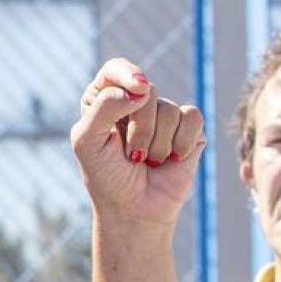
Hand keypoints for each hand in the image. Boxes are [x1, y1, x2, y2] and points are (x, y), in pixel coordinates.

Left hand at [70, 57, 206, 230]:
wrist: (134, 212)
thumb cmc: (106, 177)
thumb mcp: (87, 142)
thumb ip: (103, 107)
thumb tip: (139, 88)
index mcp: (104, 99)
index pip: (115, 69)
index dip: (127, 74)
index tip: (138, 89)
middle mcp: (134, 102)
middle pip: (147, 91)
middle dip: (140, 129)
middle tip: (131, 155)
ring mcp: (162, 115)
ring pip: (170, 109)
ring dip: (158, 144)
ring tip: (148, 162)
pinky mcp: (187, 129)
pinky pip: (192, 118)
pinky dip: (182, 143)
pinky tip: (171, 160)